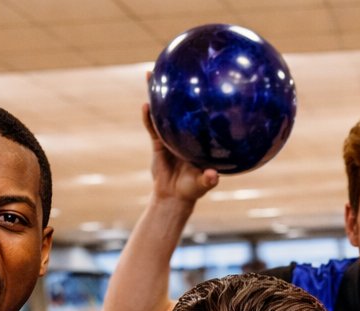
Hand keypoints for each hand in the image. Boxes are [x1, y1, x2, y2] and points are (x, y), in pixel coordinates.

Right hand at [140, 80, 219, 203]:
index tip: (205, 80)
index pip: (202, 114)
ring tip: (153, 75)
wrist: (174, 197)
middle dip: (178, 86)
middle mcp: (186, 133)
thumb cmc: (193, 189)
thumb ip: (208, 179)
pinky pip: (152, 126)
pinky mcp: (158, 141)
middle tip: (178, 64)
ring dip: (157, 94)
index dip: (203, 98)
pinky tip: (146, 105)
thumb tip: (213, 176)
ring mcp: (171, 135)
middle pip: (181, 105)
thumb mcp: (202, 184)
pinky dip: (149, 117)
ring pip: (164, 111)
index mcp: (199, 138)